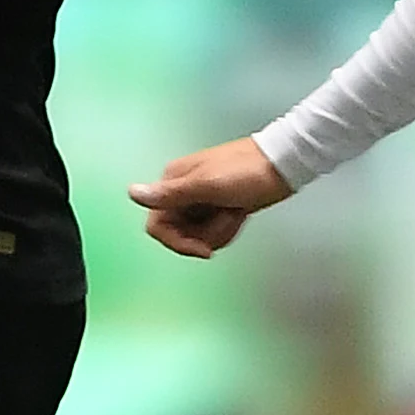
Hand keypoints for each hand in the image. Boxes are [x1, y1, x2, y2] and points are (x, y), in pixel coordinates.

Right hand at [129, 138, 292, 258]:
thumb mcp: (207, 185)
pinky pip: (213, 230)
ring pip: (197, 234)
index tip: (203, 249)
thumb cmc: (247, 172)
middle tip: (228, 218)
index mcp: (173, 182)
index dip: (176, 242)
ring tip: (237, 212)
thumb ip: (170, 194)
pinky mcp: (217, 206)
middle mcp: (182, 191)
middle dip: (205, 234)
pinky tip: (240, 213)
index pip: (157, 225)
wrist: (283, 165)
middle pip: (179, 233)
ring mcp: (201, 200)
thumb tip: (131, 192)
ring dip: (220, 231)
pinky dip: (227, 228)